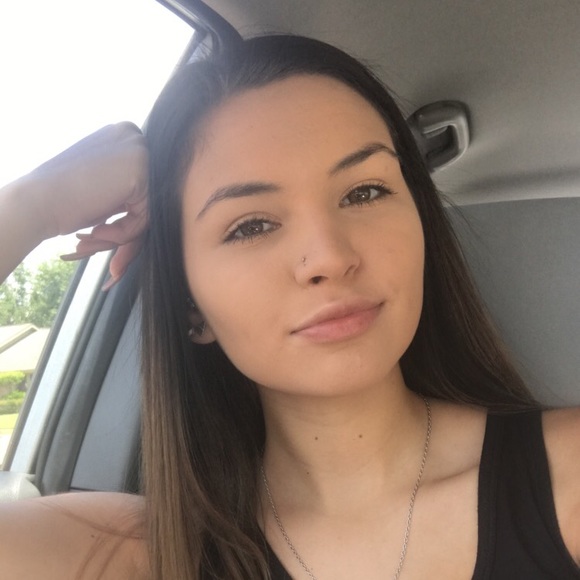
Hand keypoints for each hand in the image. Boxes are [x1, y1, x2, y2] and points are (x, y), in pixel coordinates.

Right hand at [29, 122, 148, 286]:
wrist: (35, 202)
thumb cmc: (63, 199)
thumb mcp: (105, 187)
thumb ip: (130, 190)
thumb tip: (157, 206)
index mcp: (123, 135)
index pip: (142, 186)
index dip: (125, 216)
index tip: (100, 232)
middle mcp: (133, 135)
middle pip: (148, 196)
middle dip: (127, 229)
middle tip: (97, 243)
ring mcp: (138, 149)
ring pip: (148, 209)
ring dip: (122, 234)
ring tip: (90, 238)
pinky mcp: (141, 170)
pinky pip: (145, 217)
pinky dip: (123, 233)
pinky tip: (96, 231)